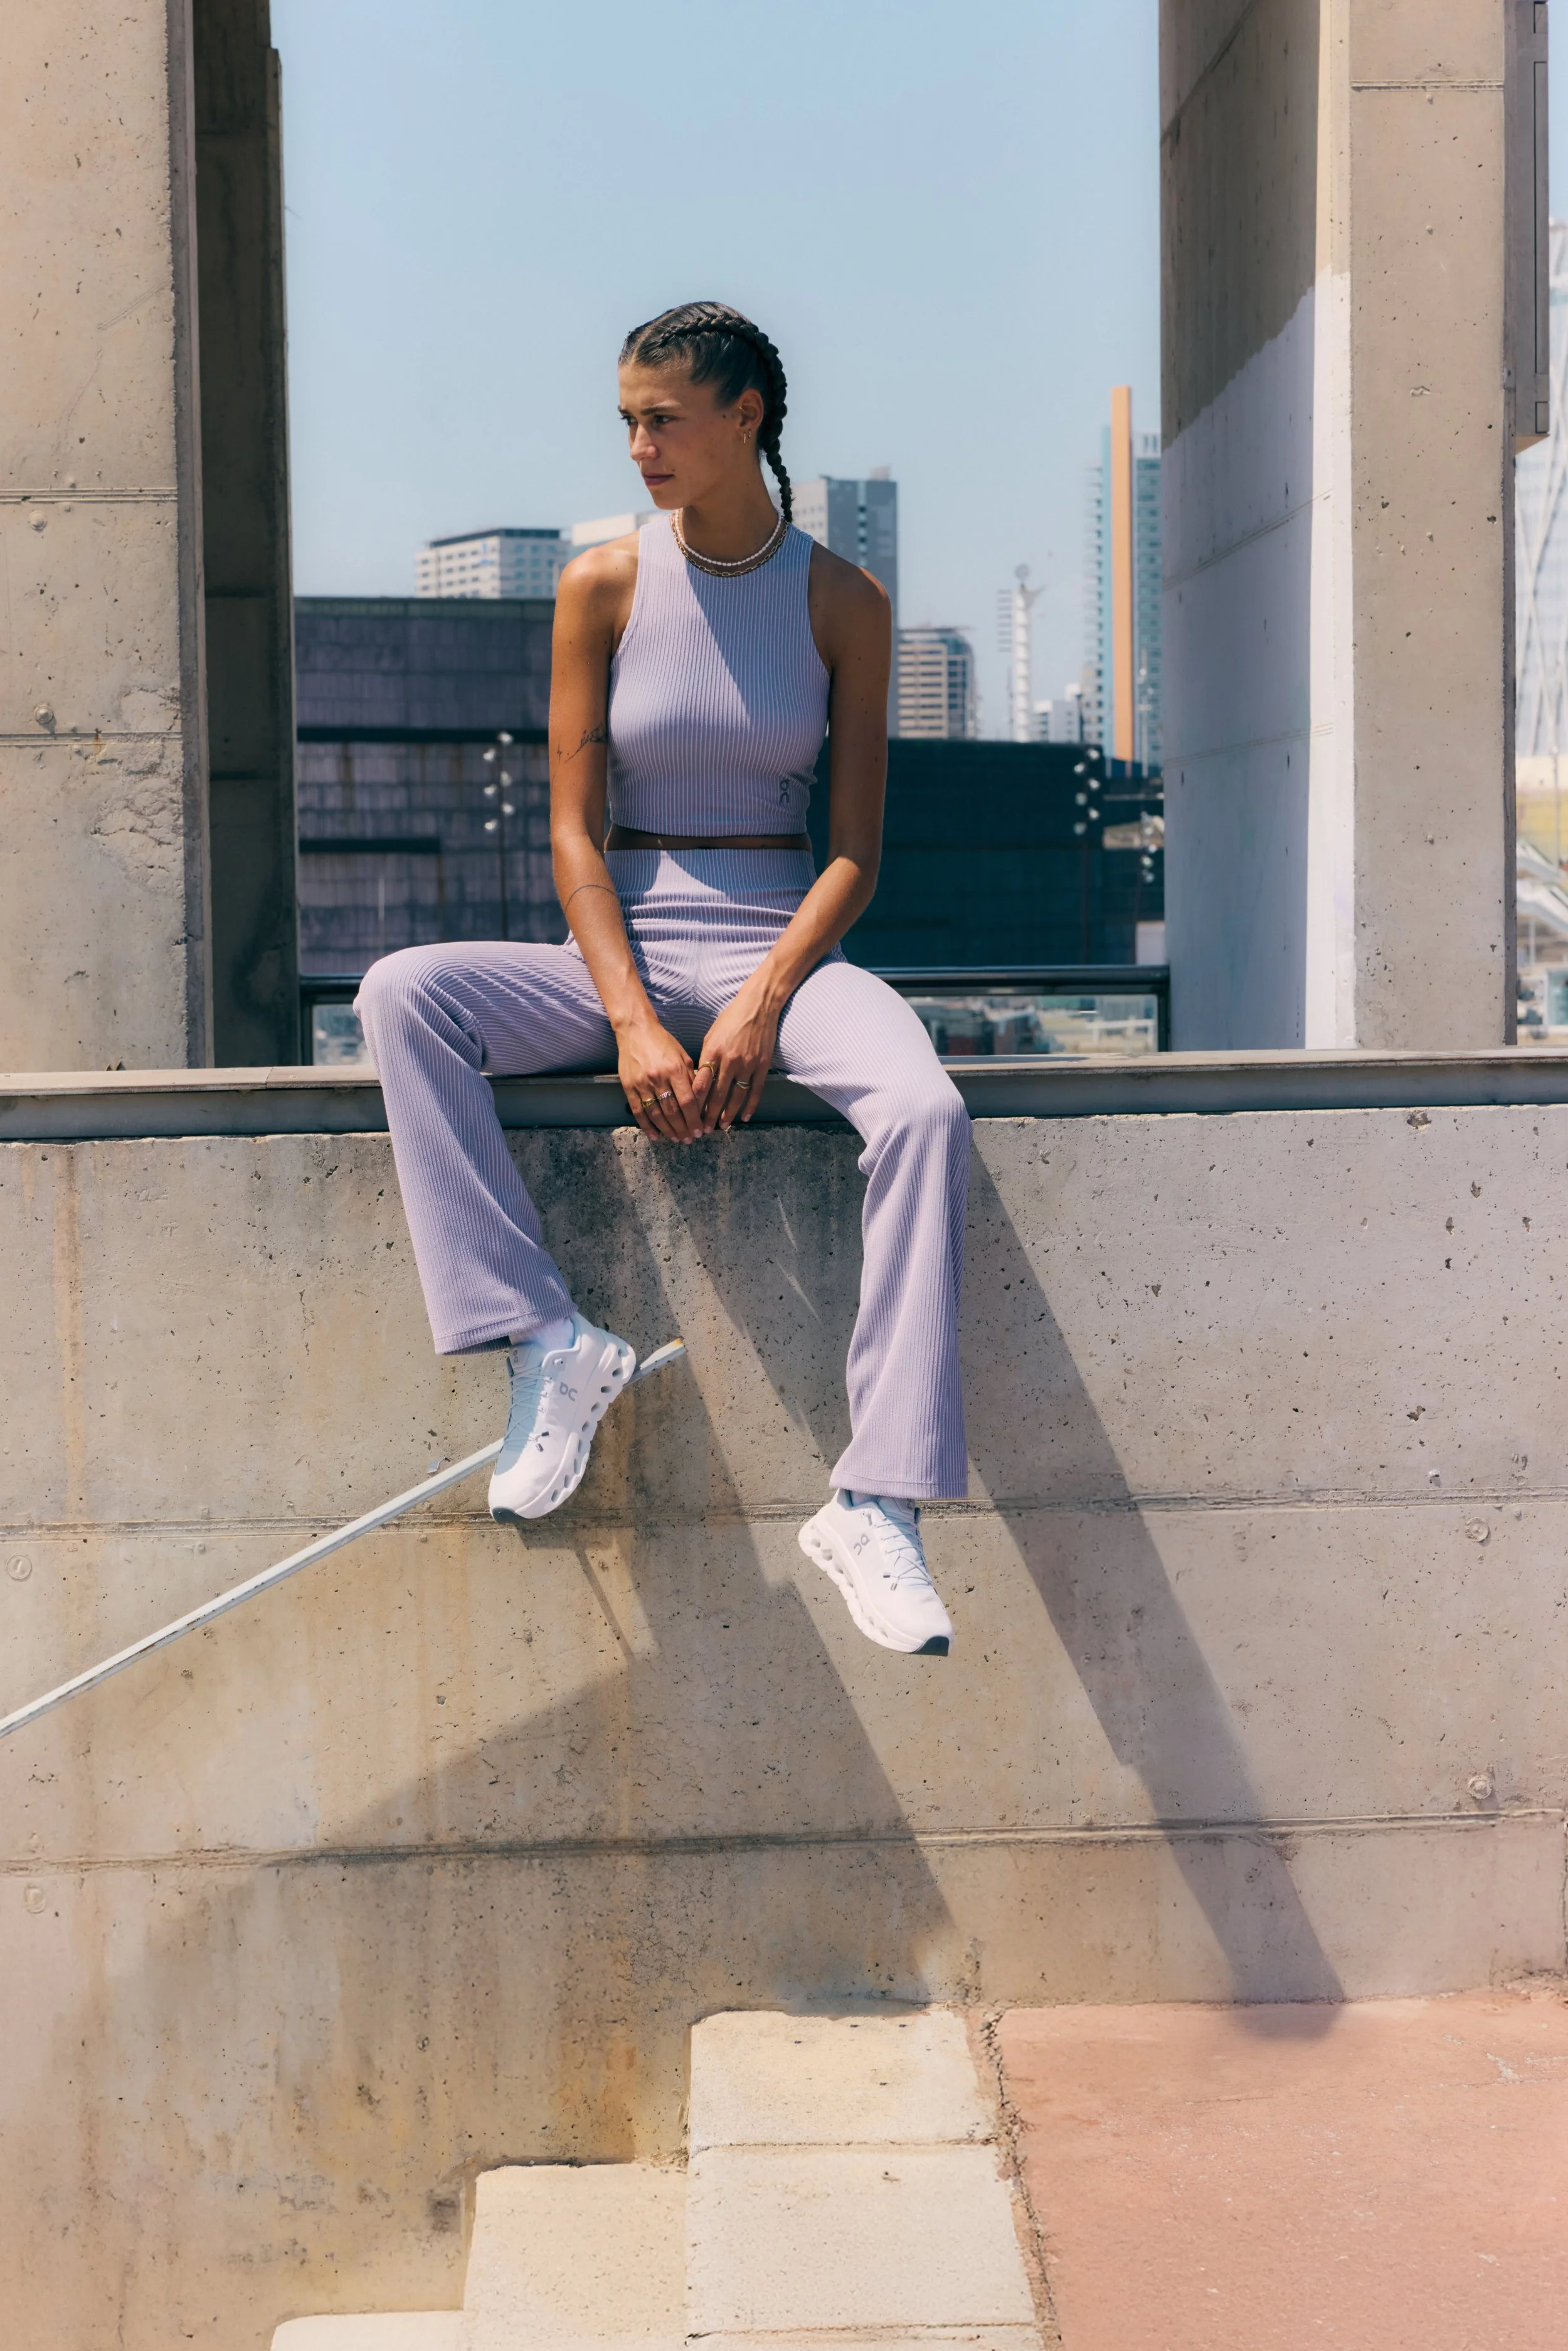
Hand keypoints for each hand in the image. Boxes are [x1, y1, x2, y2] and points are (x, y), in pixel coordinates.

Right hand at [616, 1016, 703, 1142]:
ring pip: (656, 1114)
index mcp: (675, 1070)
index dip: (694, 1119)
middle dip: (682, 1128)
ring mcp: (642, 1084)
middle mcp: (658, 1078)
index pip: (687, 1101)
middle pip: (672, 1111)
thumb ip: (692, 1079)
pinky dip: (647, 1126)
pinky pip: (638, 1112)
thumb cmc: (663, 1043)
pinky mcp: (629, 1087)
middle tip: (689, 1139)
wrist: (636, 1031)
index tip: (699, 1131)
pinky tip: (655, 1136)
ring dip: (667, 1130)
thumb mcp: (683, 1056)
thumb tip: (700, 1102)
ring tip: (676, 1139)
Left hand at [693, 984, 780, 1132]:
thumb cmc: (731, 1019)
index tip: (689, 1115)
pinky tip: (745, 1117)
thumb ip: (706, 1059)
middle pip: (717, 1094)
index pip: (701, 1083)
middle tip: (703, 1130)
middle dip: (709, 1114)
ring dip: (728, 1114)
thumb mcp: (712, 1036)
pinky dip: (750, 1106)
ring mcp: (747, 1064)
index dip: (695, 1102)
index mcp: (712, 1052)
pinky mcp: (762, 1065)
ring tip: (722, 1126)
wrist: (758, 1006)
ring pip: (736, 1096)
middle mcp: (729, 1060)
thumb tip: (700, 1081)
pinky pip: (756, 1090)